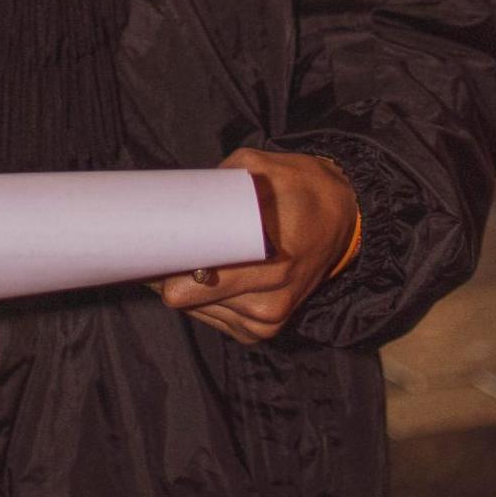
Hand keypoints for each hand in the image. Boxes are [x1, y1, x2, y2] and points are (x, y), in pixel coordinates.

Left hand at [156, 148, 358, 345]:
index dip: (164, 269)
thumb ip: (219, 181)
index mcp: (271, 266)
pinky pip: (217, 319)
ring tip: (196, 255)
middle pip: (189, 301)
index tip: (150, 249)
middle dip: (173, 275)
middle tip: (164, 246)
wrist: (345, 218)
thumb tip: (177, 195)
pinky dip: (207, 300)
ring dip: (190, 289)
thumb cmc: (301, 189)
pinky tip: (213, 275)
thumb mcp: (262, 167)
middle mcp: (268, 302)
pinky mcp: (265, 328)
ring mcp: (268, 320)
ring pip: (199, 311)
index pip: (194, 287)